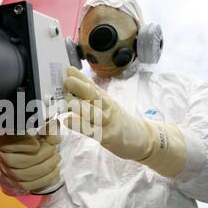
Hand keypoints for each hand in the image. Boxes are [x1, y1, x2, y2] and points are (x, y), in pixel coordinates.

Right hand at [0, 126, 62, 192]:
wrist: (21, 144)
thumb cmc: (29, 132)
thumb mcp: (37, 125)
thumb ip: (46, 129)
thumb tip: (56, 139)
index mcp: (3, 139)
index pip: (13, 144)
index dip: (29, 144)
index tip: (41, 140)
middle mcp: (1, 156)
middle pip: (21, 161)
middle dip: (42, 155)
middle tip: (53, 148)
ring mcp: (6, 171)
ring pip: (25, 175)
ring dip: (46, 167)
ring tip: (56, 158)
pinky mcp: (14, 182)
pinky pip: (28, 185)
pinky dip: (44, 179)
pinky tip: (55, 170)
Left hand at [63, 66, 186, 177]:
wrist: (141, 138)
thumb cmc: (117, 121)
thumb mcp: (106, 105)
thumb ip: (91, 97)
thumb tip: (71, 84)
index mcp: (105, 98)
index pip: (92, 85)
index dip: (80, 77)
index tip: (68, 69)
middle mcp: (107, 107)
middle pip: (93, 95)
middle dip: (79, 87)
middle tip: (66, 81)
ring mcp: (108, 122)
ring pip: (93, 111)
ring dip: (79, 105)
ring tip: (66, 100)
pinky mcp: (107, 136)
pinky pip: (92, 130)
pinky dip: (79, 125)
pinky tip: (67, 120)